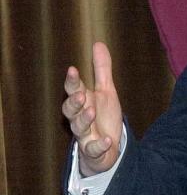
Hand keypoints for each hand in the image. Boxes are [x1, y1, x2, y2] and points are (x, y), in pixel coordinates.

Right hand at [62, 42, 122, 175]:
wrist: (107, 147)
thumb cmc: (102, 116)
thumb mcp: (106, 91)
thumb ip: (102, 69)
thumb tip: (98, 43)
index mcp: (82, 102)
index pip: (73, 90)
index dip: (72, 81)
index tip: (73, 70)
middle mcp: (80, 118)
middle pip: (70, 110)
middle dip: (74, 102)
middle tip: (81, 94)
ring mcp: (85, 135)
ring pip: (78, 128)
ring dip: (84, 120)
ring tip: (91, 110)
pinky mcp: (93, 151)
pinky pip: (93, 149)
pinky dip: (99, 145)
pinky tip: (107, 140)